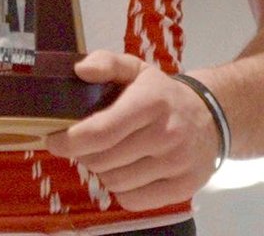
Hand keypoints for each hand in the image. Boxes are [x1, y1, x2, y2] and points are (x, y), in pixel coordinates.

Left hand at [43, 51, 218, 209]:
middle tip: (83, 144)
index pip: (102, 131)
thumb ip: (106, 62)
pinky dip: (120, 190)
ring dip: (101, 171)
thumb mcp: (136, 68)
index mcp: (151, 101)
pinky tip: (125, 171)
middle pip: (104, 160)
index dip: (70, 140)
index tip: (53, 139)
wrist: (210, 117)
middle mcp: (166, 134)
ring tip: (106, 155)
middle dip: (83, 153)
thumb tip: (80, 69)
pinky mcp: (182, 188)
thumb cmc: (162, 94)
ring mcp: (176, 164)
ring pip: (115, 182)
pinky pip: (133, 201)